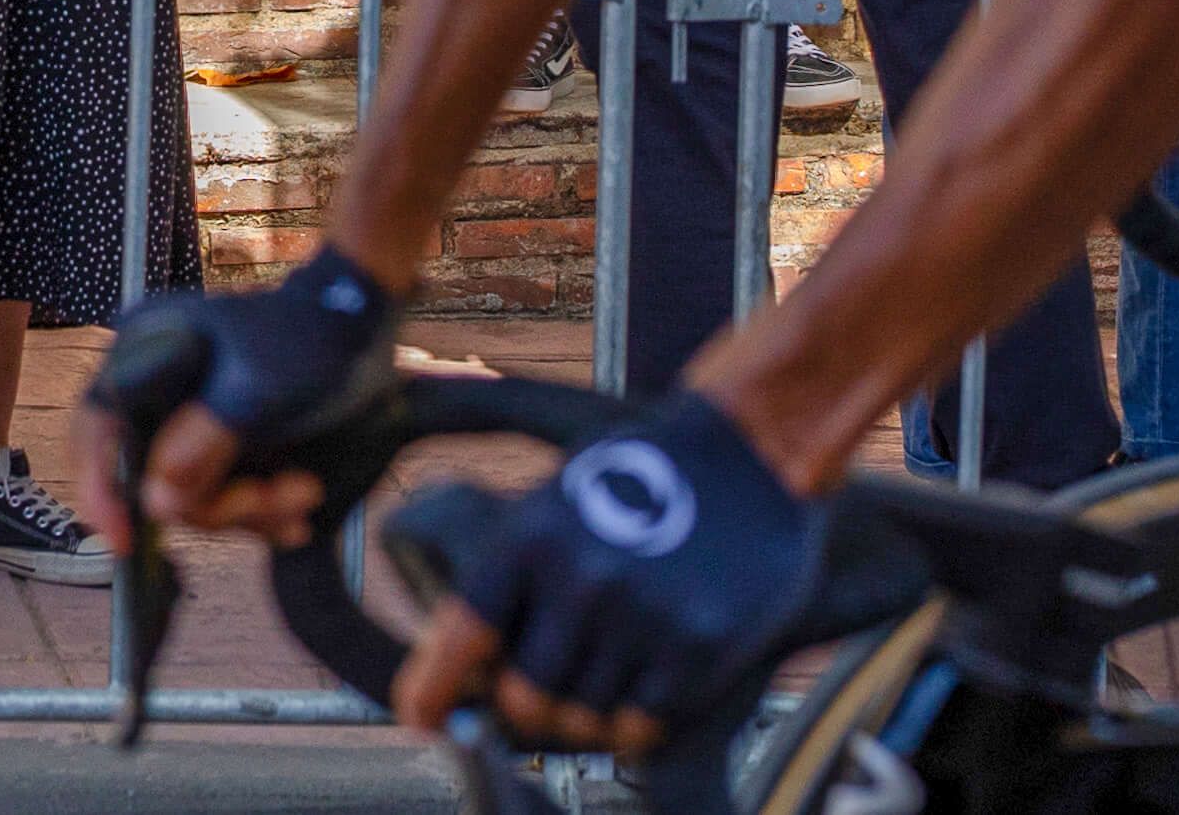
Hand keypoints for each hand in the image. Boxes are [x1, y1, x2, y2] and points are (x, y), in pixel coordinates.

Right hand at [77, 247, 402, 551]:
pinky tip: (295, 515)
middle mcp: (157, 386)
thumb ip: (203, 443)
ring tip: (304, 492)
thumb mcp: (257, 390)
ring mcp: (189, 417)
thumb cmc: (307, 339)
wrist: (361, 325)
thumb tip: (155, 503)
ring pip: (191, 494)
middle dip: (214, 502)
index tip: (121, 541)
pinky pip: (220, 493)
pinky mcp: (219, 441)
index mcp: (148, 351)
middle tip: (268, 500)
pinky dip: (256, 511)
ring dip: (248, 508)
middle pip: (150, 474)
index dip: (101, 485)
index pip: (99, 426)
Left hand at [391, 389, 834, 756]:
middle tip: (548, 695)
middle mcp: (581, 580)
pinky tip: (647, 686)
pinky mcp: (696, 651)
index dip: (431, 690)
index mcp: (532, 534)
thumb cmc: (647, 472)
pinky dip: (634, 724)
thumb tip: (465, 663)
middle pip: (524, 699)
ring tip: (607, 676)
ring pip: (581, 720)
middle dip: (529, 708)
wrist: (757, 450)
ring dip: (586, 716)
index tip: (421, 720)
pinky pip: (639, 728)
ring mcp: (641, 618)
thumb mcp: (560, 492)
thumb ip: (515, 573)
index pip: (460, 636)